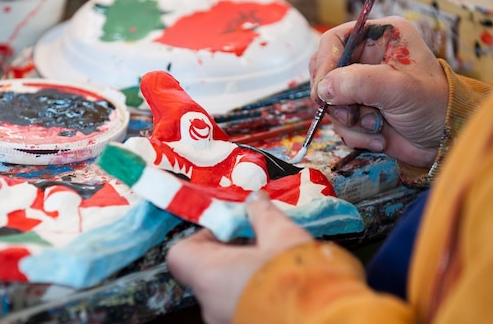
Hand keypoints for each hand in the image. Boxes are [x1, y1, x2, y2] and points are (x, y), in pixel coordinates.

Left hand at [166, 192, 311, 323]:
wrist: (330, 323)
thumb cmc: (299, 281)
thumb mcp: (281, 235)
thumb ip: (262, 215)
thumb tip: (255, 200)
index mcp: (210, 277)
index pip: (180, 255)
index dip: (202, 237)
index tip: (229, 228)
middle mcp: (211, 305)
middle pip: (208, 270)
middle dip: (232, 252)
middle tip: (260, 240)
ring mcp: (227, 321)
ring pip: (227, 290)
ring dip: (245, 273)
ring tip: (277, 261)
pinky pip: (242, 305)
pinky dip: (256, 293)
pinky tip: (284, 284)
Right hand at [309, 16, 447, 167]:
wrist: (446, 140)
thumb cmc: (434, 105)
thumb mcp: (399, 88)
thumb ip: (359, 83)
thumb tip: (323, 89)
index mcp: (379, 37)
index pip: (334, 40)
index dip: (325, 63)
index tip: (323, 89)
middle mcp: (365, 58)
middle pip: (324, 72)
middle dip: (336, 98)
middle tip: (350, 114)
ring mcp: (359, 86)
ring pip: (329, 101)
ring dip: (349, 121)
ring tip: (376, 126)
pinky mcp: (357, 111)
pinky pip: (337, 122)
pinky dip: (355, 134)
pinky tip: (378, 136)